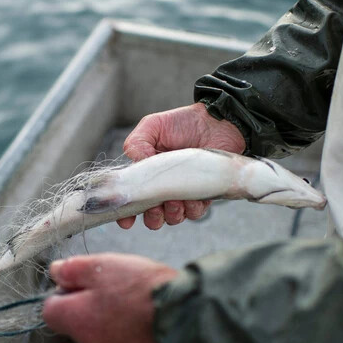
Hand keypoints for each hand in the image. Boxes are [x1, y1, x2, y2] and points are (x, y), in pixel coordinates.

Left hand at [42, 253, 178, 342]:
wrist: (181, 315)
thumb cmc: (139, 289)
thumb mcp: (100, 267)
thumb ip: (72, 270)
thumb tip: (55, 272)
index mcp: (76, 320)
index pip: (49, 308)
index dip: (62, 290)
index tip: (80, 278)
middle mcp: (89, 342)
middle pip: (75, 319)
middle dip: (86, 300)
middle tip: (110, 282)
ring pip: (98, 328)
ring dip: (107, 312)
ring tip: (130, 295)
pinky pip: (119, 338)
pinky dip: (125, 325)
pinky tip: (141, 311)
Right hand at [119, 102, 245, 229]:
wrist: (216, 121)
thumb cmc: (183, 123)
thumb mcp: (152, 126)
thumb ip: (137, 144)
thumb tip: (136, 166)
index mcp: (147, 174)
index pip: (132, 199)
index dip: (126, 214)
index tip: (126, 220)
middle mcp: (163, 187)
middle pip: (152, 217)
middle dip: (152, 217)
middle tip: (155, 207)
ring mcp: (183, 193)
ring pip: (173, 218)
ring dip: (172, 214)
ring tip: (175, 200)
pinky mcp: (203, 194)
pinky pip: (195, 212)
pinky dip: (191, 208)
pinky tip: (192, 196)